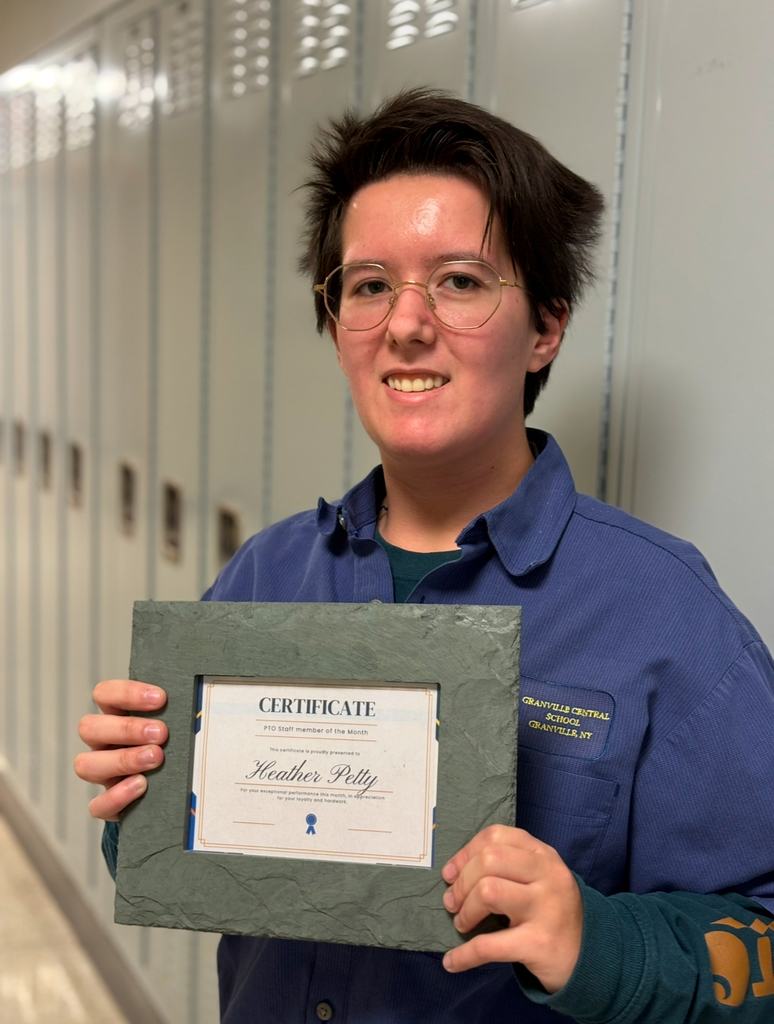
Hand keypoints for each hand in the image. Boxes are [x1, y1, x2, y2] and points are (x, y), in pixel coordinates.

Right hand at [75, 680, 167, 821]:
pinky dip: (117, 796)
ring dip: (122, 759)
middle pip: (89, 727)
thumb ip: (178, 712)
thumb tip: (200, 700)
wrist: (175, 789)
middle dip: (127, 728)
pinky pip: (97, 805)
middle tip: (161, 733)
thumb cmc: (174, 745)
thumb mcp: (176, 724)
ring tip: (155, 758)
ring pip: (86, 765)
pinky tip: (142, 786)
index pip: (104, 694)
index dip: (127, 693)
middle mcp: (104, 743)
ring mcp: (103, 774)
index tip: (160, 699)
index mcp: (116, 716)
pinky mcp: (108, 804)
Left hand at [441, 824, 582, 992]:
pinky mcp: (539, 943)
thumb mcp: (540, 877)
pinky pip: (490, 945)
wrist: (592, 956)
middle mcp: (547, 875)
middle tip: (453, 903)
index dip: (465, 853)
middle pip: (489, 859)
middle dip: (462, 882)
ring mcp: (546, 908)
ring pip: (488, 892)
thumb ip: (507, 865)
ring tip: (462, 923)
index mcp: (543, 854)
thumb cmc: (552, 911)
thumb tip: (454, 872)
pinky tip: (452, 961)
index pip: (496, 836)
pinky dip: (464, 955)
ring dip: (465, 910)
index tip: (450, 873)